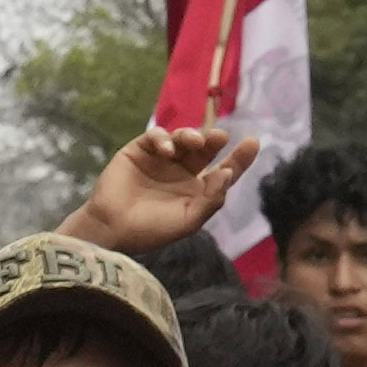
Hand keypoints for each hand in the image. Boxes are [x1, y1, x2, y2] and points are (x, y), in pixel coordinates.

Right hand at [58, 119, 264, 262]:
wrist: (113, 229)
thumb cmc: (151, 230)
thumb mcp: (189, 220)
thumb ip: (212, 198)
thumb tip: (228, 173)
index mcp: (196, 190)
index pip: (223, 170)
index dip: (239, 158)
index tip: (253, 142)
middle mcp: (180, 172)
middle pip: (205, 149)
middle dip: (214, 140)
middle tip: (220, 137)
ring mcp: (160, 160)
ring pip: (183, 138)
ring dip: (191, 135)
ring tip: (195, 141)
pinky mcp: (139, 150)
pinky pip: (156, 137)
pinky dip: (164, 139)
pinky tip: (167, 151)